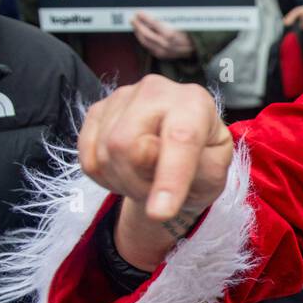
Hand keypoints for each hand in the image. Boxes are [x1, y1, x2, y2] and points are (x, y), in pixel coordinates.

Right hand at [78, 75, 233, 269]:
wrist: (182, 154)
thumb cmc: (203, 163)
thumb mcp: (213, 173)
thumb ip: (192, 165)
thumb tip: (145, 153)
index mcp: (194, 102)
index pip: (180, 138)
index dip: (169, 178)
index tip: (161, 212)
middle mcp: (155, 90)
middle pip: (126, 145)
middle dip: (139, 184)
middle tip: (158, 193)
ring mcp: (121, 98)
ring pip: (105, 155)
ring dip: (125, 183)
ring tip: (146, 180)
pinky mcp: (97, 112)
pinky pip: (89, 160)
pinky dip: (106, 179)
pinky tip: (127, 172)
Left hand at [132, 12, 195, 58]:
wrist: (195, 47)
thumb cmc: (189, 32)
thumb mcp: (180, 22)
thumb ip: (166, 19)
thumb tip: (151, 14)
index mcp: (170, 34)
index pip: (152, 24)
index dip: (144, 17)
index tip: (139, 12)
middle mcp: (166, 44)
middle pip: (146, 34)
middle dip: (138, 25)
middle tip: (133, 17)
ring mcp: (163, 51)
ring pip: (145, 42)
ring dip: (138, 32)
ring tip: (135, 24)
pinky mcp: (161, 55)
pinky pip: (148, 47)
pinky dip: (143, 40)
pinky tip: (140, 34)